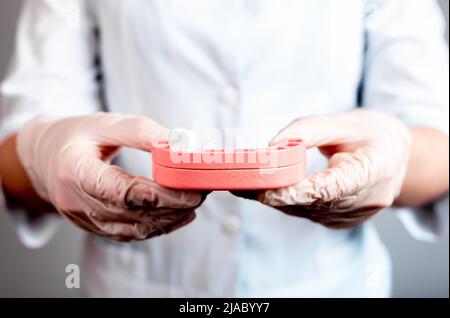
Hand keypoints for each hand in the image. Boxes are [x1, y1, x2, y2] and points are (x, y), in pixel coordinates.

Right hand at [16, 112, 205, 240]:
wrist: (46, 157)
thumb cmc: (77, 136)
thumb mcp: (107, 123)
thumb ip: (143, 132)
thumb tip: (180, 146)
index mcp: (74, 170)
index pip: (120, 191)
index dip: (159, 195)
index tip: (190, 190)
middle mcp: (75, 201)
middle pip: (131, 213)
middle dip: (172, 206)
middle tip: (200, 193)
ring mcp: (83, 219)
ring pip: (133, 229)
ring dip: (168, 219)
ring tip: (193, 203)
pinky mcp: (94, 227)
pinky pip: (129, 235)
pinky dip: (157, 227)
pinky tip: (177, 215)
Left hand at [234, 110, 411, 228]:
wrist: (396, 158)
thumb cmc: (370, 135)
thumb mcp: (344, 122)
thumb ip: (307, 131)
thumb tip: (271, 147)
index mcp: (374, 170)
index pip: (331, 188)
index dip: (296, 192)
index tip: (266, 191)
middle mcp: (366, 200)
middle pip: (312, 203)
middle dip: (273, 194)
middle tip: (238, 183)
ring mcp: (353, 216)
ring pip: (305, 211)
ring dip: (274, 199)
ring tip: (241, 184)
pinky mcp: (341, 221)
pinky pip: (307, 213)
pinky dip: (285, 202)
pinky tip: (264, 190)